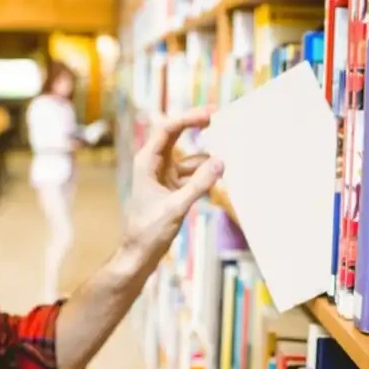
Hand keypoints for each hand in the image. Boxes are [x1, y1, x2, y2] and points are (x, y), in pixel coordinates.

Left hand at [122, 109, 223, 269]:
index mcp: (147, 161)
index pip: (168, 129)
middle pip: (177, 136)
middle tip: (221, 118)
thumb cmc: (148, 231)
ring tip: (229, 154)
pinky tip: (221, 179)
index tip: (210, 114)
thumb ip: (199, 184)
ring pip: (190, 159)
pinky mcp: (173, 189)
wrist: (140, 254)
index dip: (189, 118)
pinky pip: (193, 176)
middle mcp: (154, 164)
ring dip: (207, 158)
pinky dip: (206, 176)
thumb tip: (221, 162)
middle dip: (198, 127)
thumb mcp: (176, 206)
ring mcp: (164, 176)